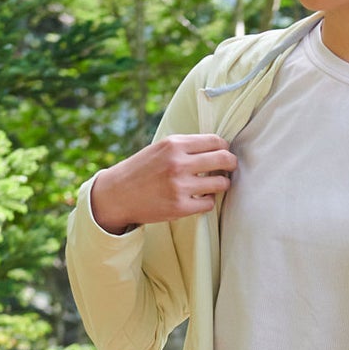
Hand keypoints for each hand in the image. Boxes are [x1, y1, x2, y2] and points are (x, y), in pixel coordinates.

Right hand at [91, 134, 237, 233]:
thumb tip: (219, 147)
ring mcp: (180, 187)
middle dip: (231, 163)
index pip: (216, 141)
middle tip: (229, 167)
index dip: (224, 147)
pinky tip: (200, 198)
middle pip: (224, 159)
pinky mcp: (180, 207)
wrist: (117, 194)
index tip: (223, 153)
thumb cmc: (142, 169)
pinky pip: (209, 203)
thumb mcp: (161, 148)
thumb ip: (186, 146)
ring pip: (221, 183)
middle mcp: (178, 164)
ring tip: (215, 184)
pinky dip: (208, 201)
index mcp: (174, 144)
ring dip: (222, 184)